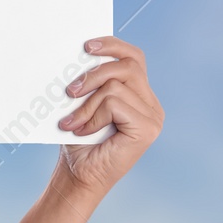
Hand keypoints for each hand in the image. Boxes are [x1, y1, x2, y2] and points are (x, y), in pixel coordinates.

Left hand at [0, 38, 161, 222]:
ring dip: (86, 102)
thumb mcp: (82, 102)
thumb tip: (77, 52)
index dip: (112, 45)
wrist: (77, 176)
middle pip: (127, 65)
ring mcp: (153, 117)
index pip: (133, 57)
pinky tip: (82, 131)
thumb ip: (89, 79)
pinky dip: (92, 115)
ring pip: (115, 84)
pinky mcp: (148, 129)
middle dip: (92, 73)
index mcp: (140, 95)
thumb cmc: (78, 140)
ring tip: (72, 120)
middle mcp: (151, 105)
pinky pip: (114, 103)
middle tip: (69, 91)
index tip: (85, 46)